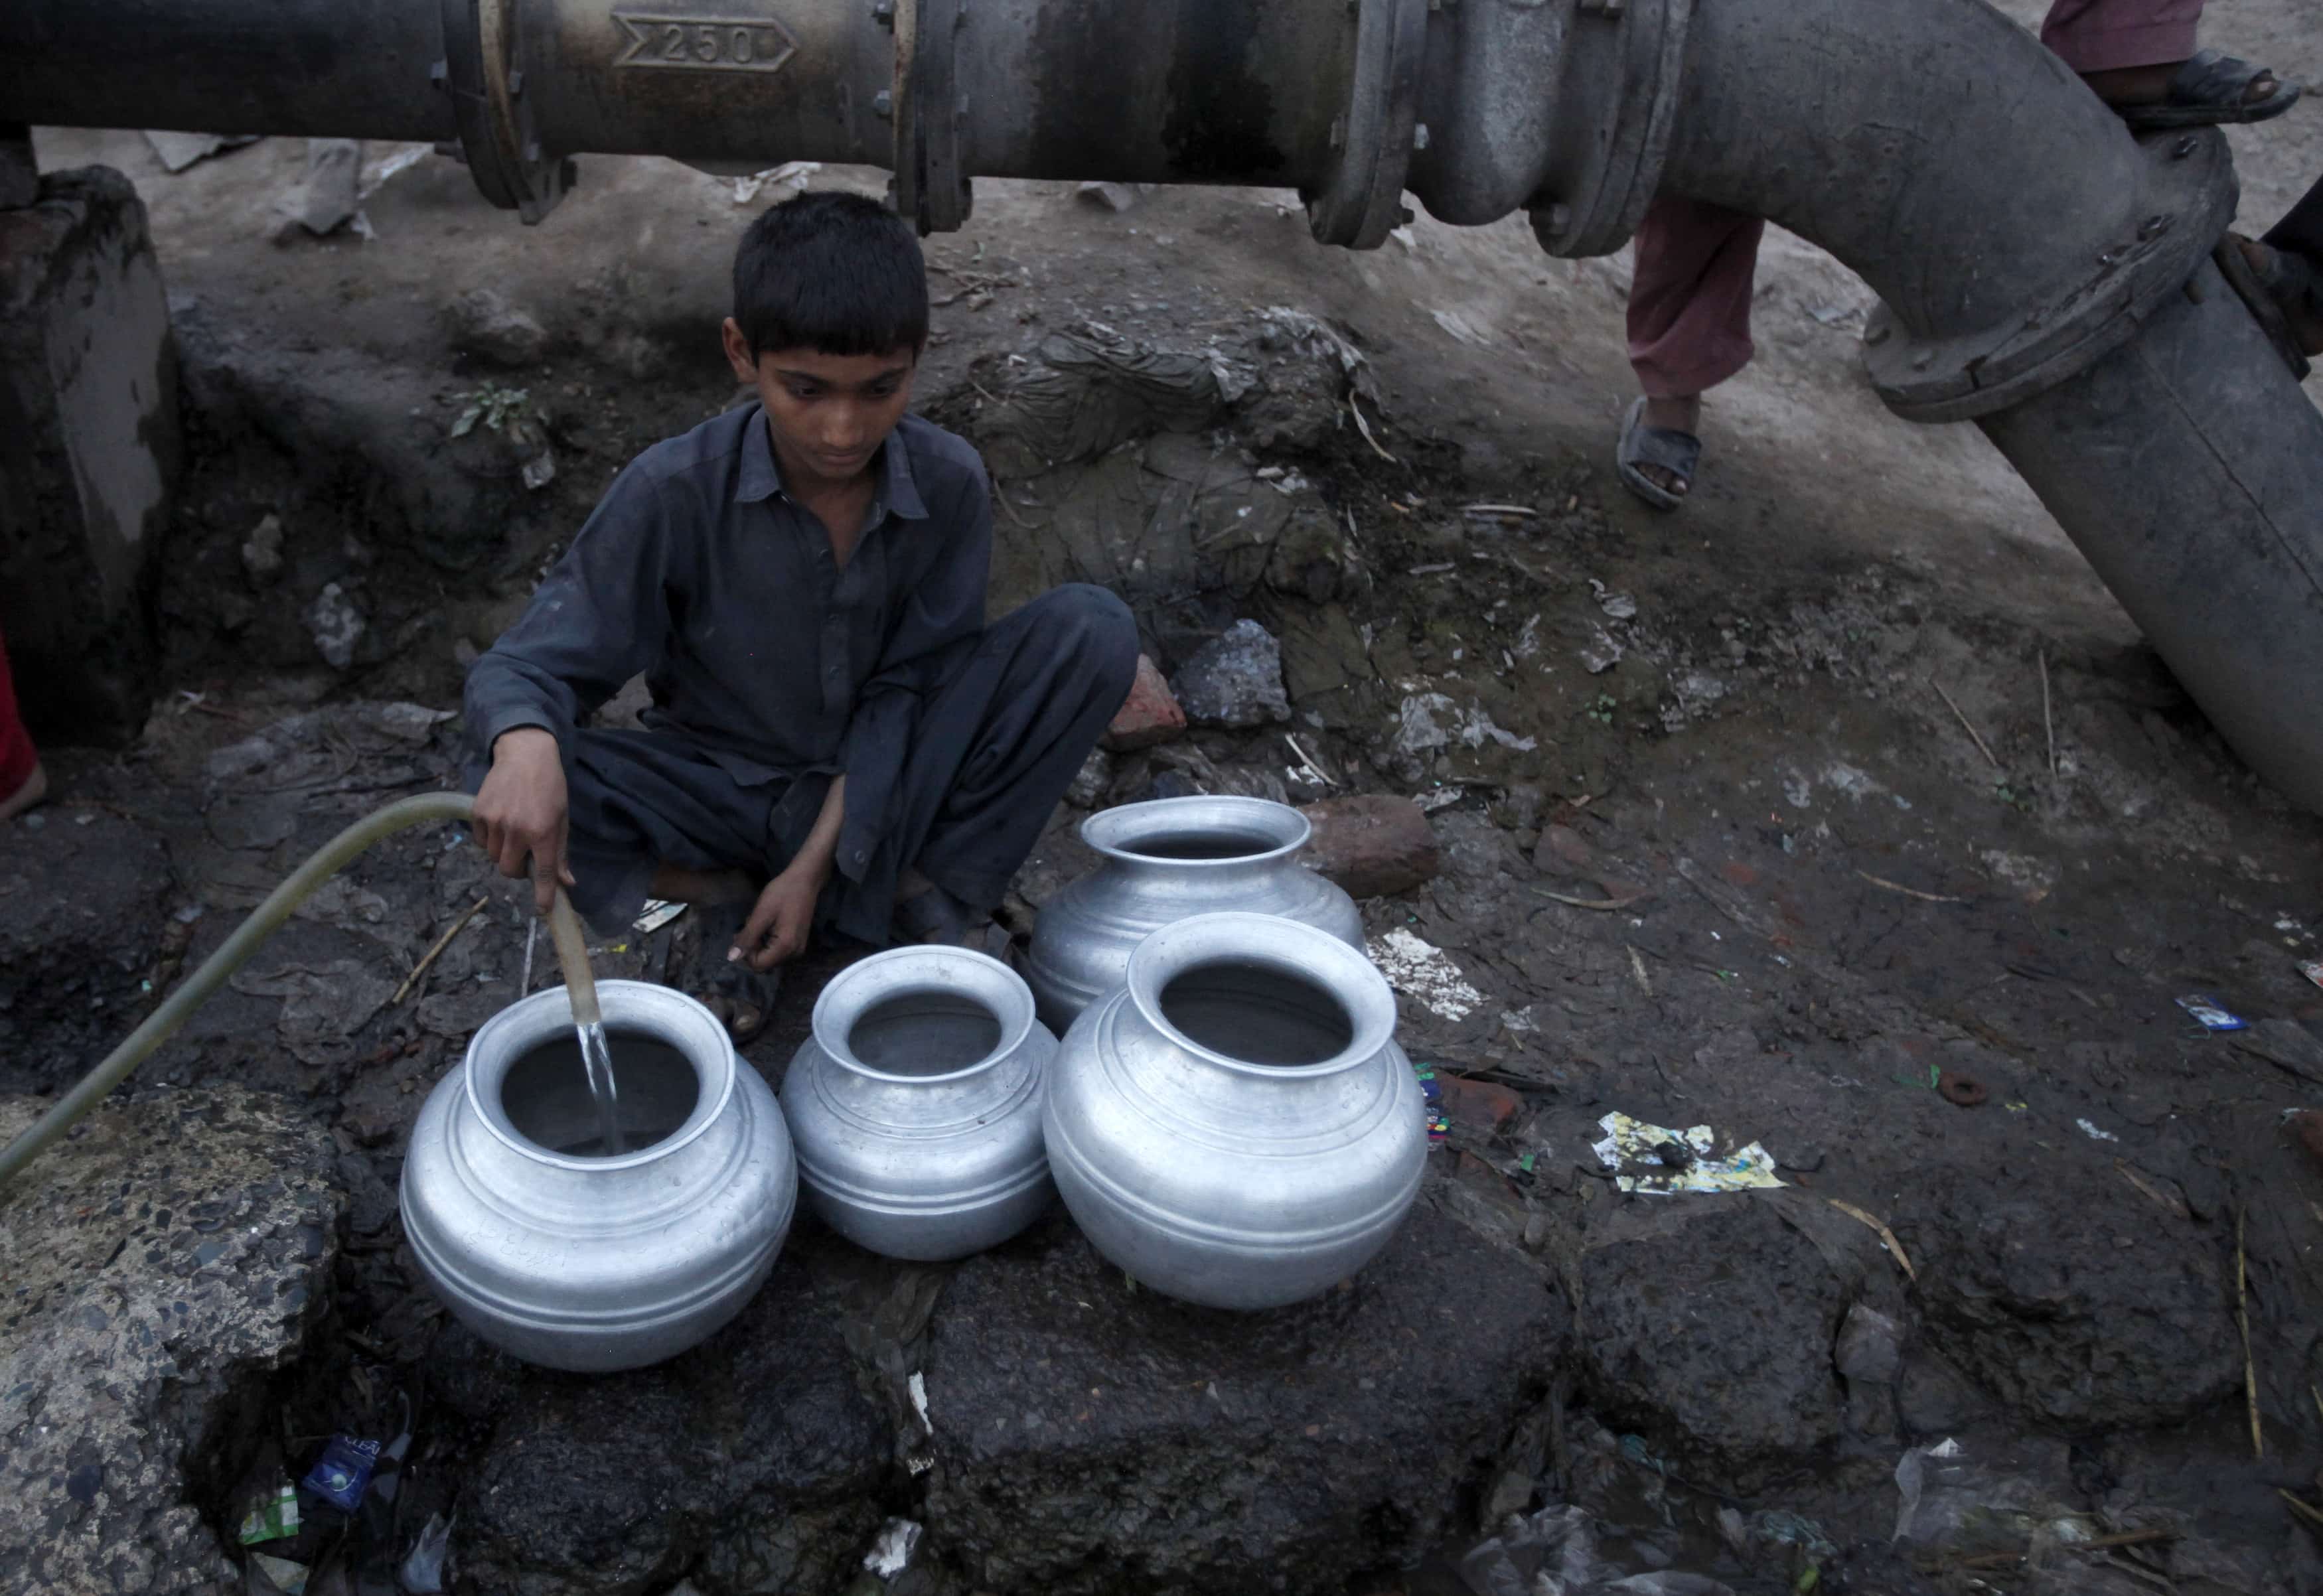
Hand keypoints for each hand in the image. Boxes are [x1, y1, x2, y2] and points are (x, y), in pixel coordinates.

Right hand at [473, 727, 574, 914]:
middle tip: (525, 857)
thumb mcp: (562, 818)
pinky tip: (499, 823)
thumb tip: (567, 882)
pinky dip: (488, 839)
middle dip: (517, 869)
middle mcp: (517, 830)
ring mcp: (494, 821)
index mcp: (543, 832)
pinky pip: (478, 841)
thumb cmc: (550, 787)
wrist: (525, 755)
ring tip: (513, 834)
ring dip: (502, 853)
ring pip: (492, 857)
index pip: (544, 872)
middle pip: (509, 870)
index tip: (544, 908)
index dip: (544, 894)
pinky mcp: (477, 813)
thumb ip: (560, 852)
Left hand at [734, 860, 827, 970]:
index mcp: (785, 947)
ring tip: (761, 922)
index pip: (758, 965)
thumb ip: (747, 937)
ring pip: (769, 957)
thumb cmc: (782, 893)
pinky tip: (768, 925)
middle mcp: (794, 954)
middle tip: (751, 924)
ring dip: (759, 944)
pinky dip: (767, 941)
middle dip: (753, 947)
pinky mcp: (797, 944)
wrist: (805, 880)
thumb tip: (731, 959)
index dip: (747, 952)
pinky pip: (777, 951)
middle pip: (764, 963)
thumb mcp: (761, 914)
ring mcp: (797, 949)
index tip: (746, 930)